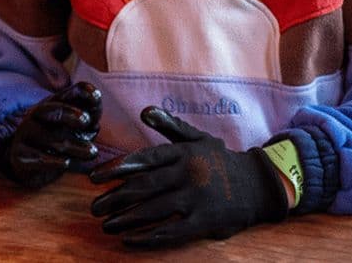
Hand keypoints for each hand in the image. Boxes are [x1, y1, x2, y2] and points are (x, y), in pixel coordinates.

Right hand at [9, 81, 101, 188]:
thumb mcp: (76, 126)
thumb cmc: (58, 139)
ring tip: (92, 152)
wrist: (27, 163)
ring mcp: (26, 134)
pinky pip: (38, 158)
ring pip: (51, 138)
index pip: (68, 93)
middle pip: (52, 109)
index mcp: (54, 104)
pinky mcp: (20, 155)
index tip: (97, 95)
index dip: (82, 91)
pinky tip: (66, 162)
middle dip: (70, 112)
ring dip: (75, 145)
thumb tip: (96, 123)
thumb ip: (89, 119)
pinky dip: (53, 161)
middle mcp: (37, 115)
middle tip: (87, 120)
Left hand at [89, 106, 287, 248]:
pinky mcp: (204, 222)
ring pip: (152, 210)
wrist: (257, 184)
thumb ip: (170, 125)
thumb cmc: (220, 160)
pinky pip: (170, 232)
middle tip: (94, 208)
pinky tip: (129, 240)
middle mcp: (187, 173)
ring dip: (125, 219)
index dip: (116, 169)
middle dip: (115, 198)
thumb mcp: (197, 138)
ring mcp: (195, 198)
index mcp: (182, 152)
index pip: (143, 159)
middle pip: (143, 186)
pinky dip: (147, 237)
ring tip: (106, 225)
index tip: (94, 178)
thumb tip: (144, 111)